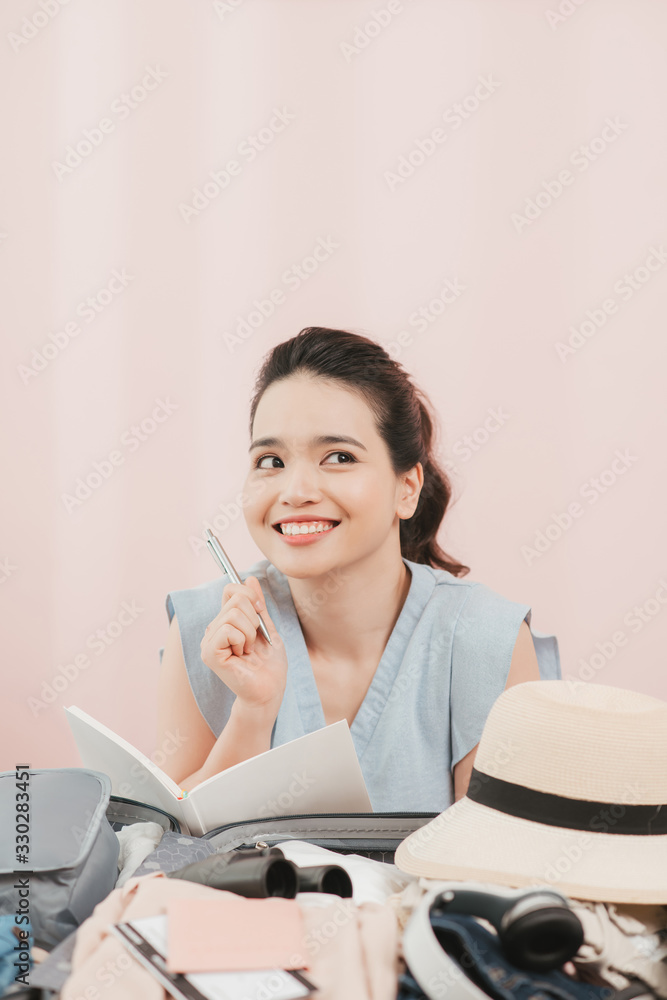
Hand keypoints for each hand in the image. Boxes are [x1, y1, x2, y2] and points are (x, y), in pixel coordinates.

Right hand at [199, 576, 287, 710]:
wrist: (270, 690)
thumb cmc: (269, 664)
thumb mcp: (267, 627)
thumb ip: (257, 604)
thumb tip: (250, 578)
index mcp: (224, 622)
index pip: (231, 589)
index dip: (250, 595)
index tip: (260, 612)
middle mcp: (212, 629)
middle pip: (236, 599)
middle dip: (254, 620)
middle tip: (254, 642)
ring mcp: (208, 641)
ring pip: (233, 614)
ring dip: (250, 633)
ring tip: (248, 651)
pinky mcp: (209, 653)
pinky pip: (228, 630)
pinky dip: (242, 641)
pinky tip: (242, 656)